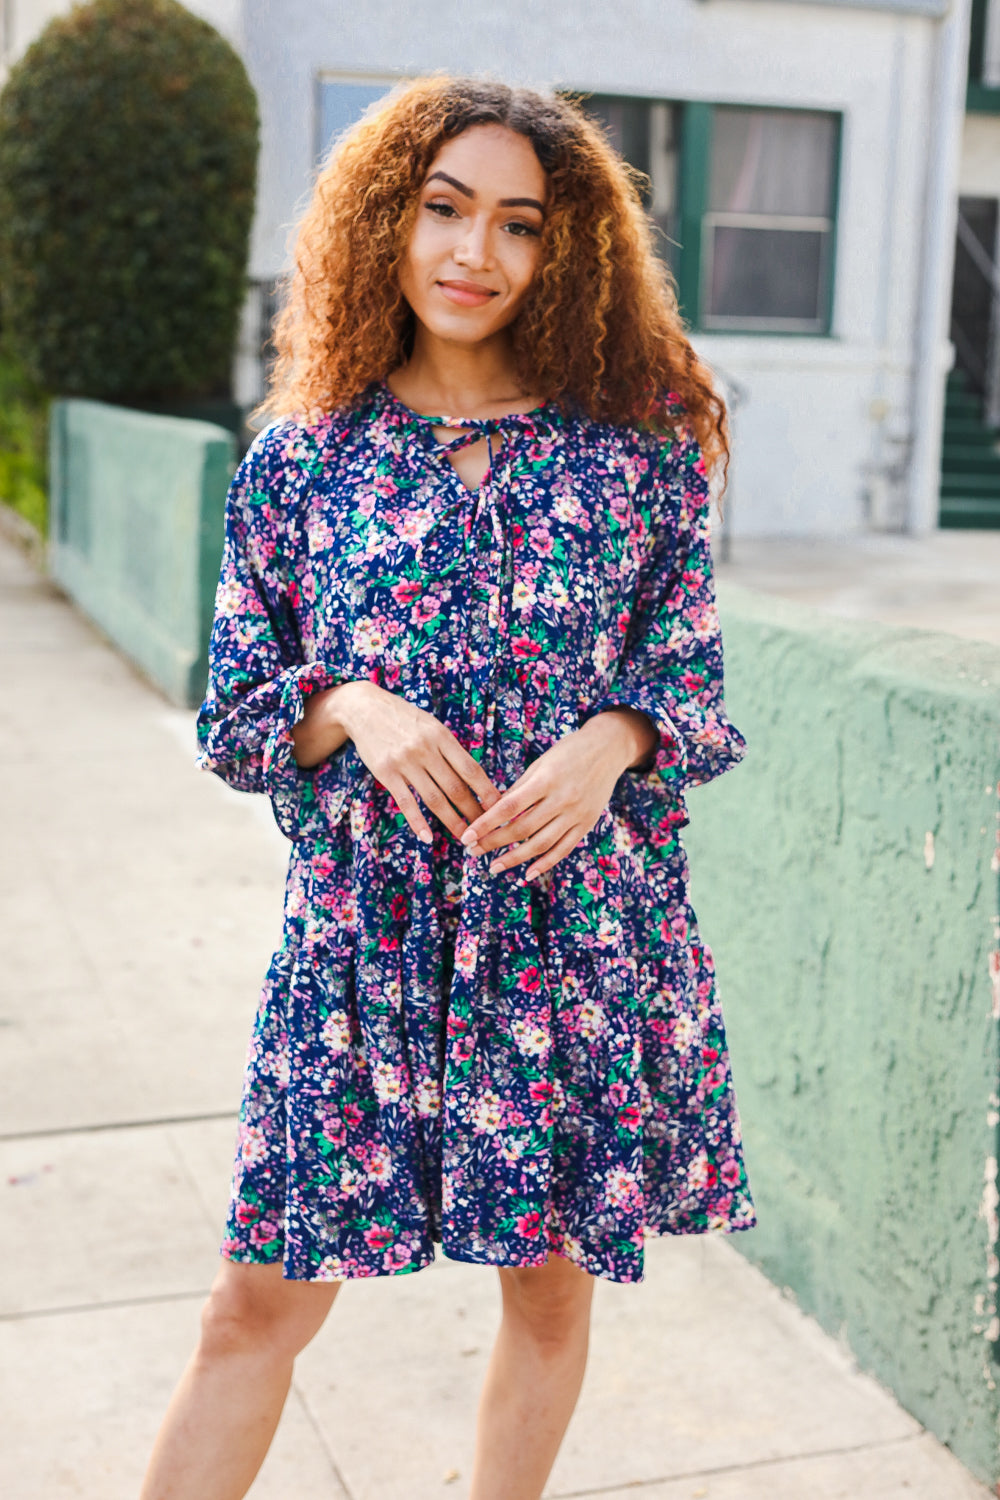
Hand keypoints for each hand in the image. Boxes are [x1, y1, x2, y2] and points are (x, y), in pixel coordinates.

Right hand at [295, 680, 502, 843]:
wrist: (364, 708)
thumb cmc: (404, 718)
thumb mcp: (431, 725)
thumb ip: (449, 749)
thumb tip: (473, 776)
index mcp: (442, 736)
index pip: (471, 769)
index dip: (487, 791)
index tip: (500, 807)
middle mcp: (426, 749)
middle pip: (456, 787)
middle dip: (474, 812)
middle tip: (486, 830)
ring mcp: (405, 762)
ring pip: (434, 798)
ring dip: (451, 821)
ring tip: (464, 838)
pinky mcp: (386, 773)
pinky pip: (406, 802)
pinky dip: (417, 822)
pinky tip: (427, 837)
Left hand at [460, 709, 657, 879]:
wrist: (608, 749)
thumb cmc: (569, 752)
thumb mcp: (541, 764)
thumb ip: (519, 789)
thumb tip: (493, 812)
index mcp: (546, 779)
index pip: (509, 807)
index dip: (486, 823)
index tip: (467, 836)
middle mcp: (562, 799)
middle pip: (522, 828)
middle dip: (494, 843)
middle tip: (473, 852)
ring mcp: (576, 814)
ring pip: (541, 843)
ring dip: (515, 858)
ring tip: (494, 867)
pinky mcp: (586, 824)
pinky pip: (564, 849)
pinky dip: (545, 864)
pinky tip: (527, 874)